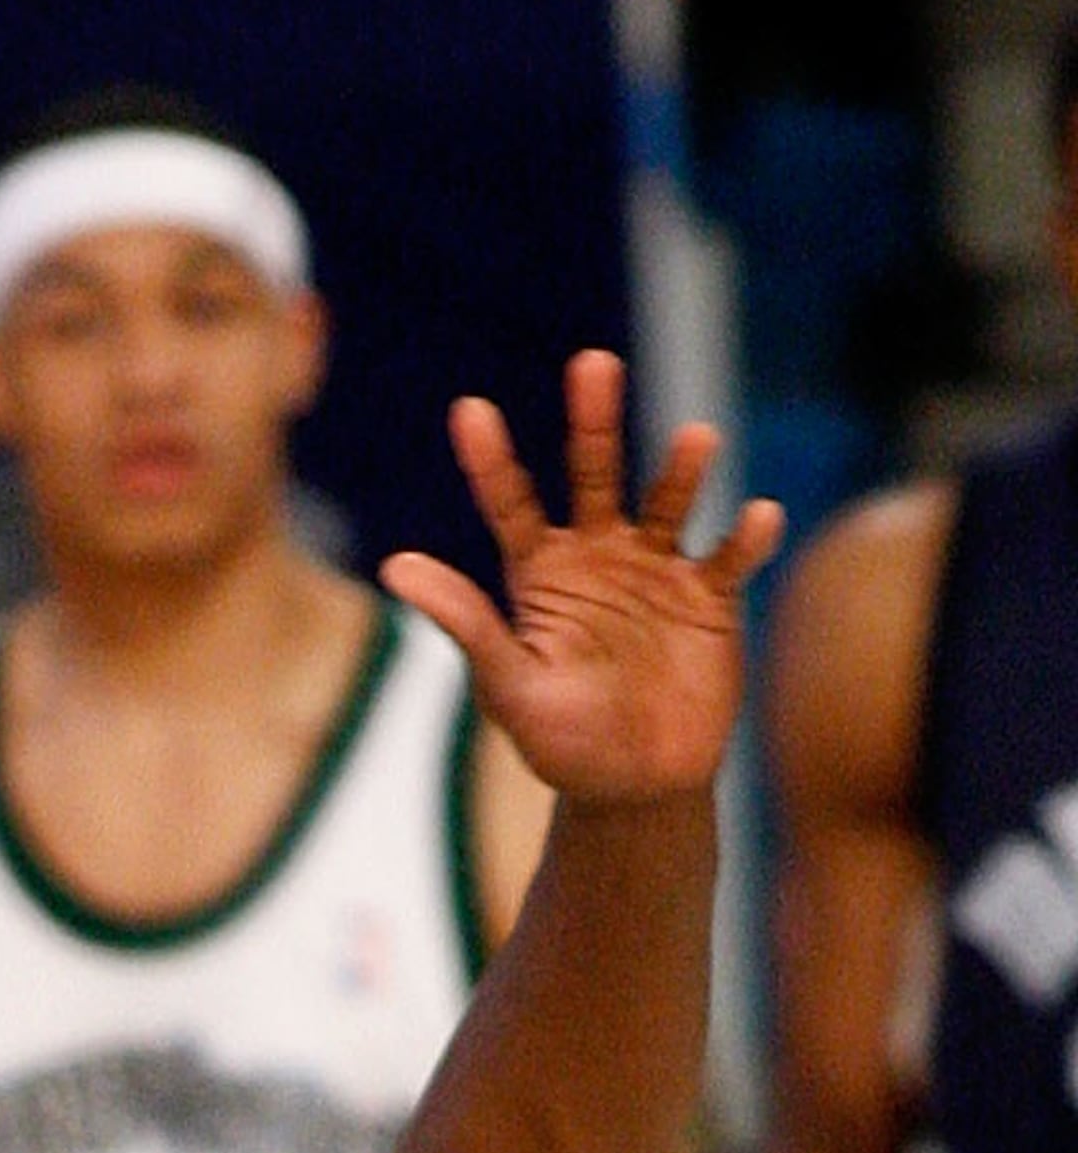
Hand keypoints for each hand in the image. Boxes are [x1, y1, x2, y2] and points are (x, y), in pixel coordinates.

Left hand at [381, 355, 780, 807]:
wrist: (633, 788)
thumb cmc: (561, 741)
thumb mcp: (507, 687)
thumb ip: (466, 623)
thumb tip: (394, 565)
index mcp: (542, 574)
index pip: (511, 504)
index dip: (491, 460)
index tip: (468, 411)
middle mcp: (601, 555)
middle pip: (595, 473)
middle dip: (594, 421)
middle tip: (592, 364)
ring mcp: (659, 570)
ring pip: (671, 503)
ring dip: (684, 471)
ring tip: (697, 438)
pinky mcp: (711, 598)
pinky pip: (730, 559)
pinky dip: (746, 538)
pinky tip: (759, 517)